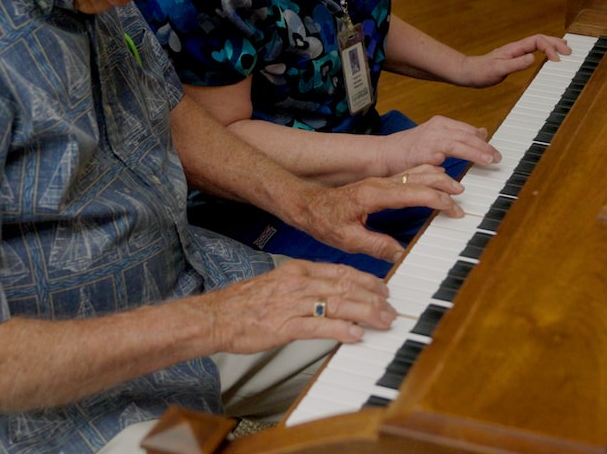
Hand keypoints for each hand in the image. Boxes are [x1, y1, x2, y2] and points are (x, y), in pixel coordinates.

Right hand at [199, 259, 397, 352]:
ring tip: (383, 321)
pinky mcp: (284, 326)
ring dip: (366, 313)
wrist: (215, 315)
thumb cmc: (244, 304)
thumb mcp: (279, 284)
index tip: (383, 288)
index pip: (341, 271)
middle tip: (391, 309)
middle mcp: (298, 283)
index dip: (366, 280)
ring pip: (338, 304)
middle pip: (345, 287)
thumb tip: (331, 294)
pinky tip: (356, 335)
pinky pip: (318, 326)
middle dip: (373, 298)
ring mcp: (292, 304)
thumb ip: (305, 287)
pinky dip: (341, 330)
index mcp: (298, 271)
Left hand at [292, 165, 463, 263]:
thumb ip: (376, 246)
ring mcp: (380, 181)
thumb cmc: (324, 220)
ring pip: (416, 172)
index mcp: (375, 194)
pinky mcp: (379, 184)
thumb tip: (402, 253)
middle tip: (461, 200)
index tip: (453, 210)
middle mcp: (380, 184)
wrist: (306, 204)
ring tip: (456, 188)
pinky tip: (435, 181)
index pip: (414, 193)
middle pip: (420, 177)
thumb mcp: (348, 240)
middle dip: (444, 186)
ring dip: (437, 177)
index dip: (437, 200)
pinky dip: (426, 176)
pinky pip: (408, 175)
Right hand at [378, 115, 500, 173]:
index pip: (468, 130)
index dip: (483, 141)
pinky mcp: (423, 153)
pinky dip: (454, 162)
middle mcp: (437, 129)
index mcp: (441, 123)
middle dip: (484, 147)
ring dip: (476, 153)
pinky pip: (442, 157)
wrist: (384, 154)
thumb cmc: (409, 148)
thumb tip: (482, 132)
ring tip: (488, 161)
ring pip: (459, 144)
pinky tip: (464, 167)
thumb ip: (458, 135)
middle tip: (497, 157)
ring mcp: (430, 140)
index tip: (495, 151)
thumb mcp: (436, 137)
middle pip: (467, 136)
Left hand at [457, 34, 571, 86]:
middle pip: (540, 39)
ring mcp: (516, 52)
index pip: (537, 41)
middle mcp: (516, 48)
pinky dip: (544, 52)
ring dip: (552, 45)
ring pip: (538, 44)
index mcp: (514, 48)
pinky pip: (533, 51)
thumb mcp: (498, 70)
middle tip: (569, 51)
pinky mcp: (514, 59)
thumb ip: (515, 64)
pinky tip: (548, 57)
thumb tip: (533, 57)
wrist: (469, 72)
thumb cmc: (481, 72)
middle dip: (556, 43)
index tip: (556, 60)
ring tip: (565, 49)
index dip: (549, 48)